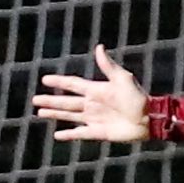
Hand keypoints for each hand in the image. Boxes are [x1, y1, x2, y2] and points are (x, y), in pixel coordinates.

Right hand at [32, 44, 150, 143]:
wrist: (148, 119)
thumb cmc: (137, 98)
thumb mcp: (122, 79)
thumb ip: (108, 66)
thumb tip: (99, 47)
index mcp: (96, 90)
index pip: (73, 85)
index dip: (59, 82)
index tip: (45, 79)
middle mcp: (92, 104)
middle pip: (66, 102)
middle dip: (50, 100)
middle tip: (35, 99)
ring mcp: (94, 119)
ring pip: (69, 116)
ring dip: (55, 114)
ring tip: (40, 112)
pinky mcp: (98, 132)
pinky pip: (79, 134)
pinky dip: (68, 134)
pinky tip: (57, 135)